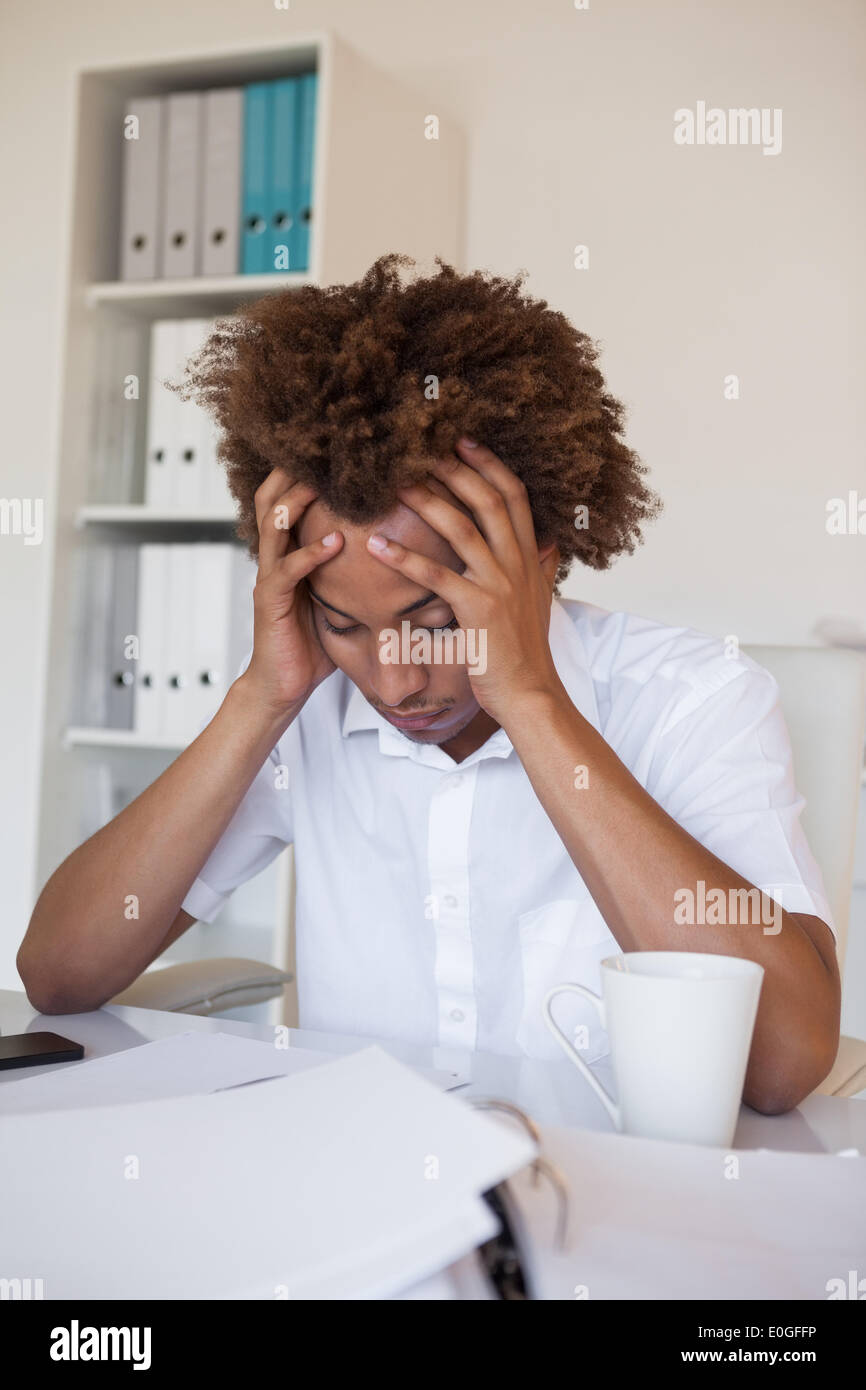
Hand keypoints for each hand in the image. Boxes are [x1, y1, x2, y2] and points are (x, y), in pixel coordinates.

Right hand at [239, 468, 343, 716]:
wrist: (283, 685)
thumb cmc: (312, 643)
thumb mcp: (339, 598)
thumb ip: (357, 572)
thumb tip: (406, 554)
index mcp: (289, 551)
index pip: (291, 496)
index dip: (309, 470)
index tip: (343, 448)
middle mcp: (274, 556)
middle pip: (271, 496)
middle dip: (293, 468)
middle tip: (325, 446)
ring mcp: (268, 577)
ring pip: (272, 523)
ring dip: (297, 498)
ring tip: (323, 480)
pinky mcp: (270, 602)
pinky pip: (286, 570)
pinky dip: (309, 552)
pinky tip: (335, 541)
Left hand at [366, 439, 562, 722]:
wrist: (530, 693)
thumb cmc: (525, 653)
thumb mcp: (540, 602)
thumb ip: (542, 569)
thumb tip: (549, 546)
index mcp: (530, 557)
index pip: (514, 496)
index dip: (489, 464)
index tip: (463, 440)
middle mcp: (518, 564)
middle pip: (489, 499)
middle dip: (456, 469)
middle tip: (422, 447)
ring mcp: (500, 585)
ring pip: (461, 528)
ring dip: (426, 500)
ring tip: (395, 482)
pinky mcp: (478, 610)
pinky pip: (437, 576)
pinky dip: (405, 558)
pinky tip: (377, 546)